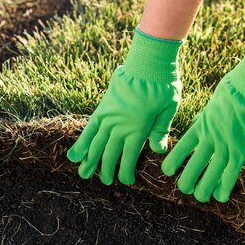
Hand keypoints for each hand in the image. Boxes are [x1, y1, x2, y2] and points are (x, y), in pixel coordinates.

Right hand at [67, 28, 182, 184]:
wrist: (147, 62)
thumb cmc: (163, 85)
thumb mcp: (169, 108)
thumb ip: (161, 130)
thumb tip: (157, 151)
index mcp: (138, 129)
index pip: (129, 158)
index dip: (125, 172)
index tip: (126, 181)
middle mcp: (119, 126)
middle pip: (109, 154)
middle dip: (106, 170)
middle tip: (106, 182)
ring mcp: (108, 117)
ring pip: (95, 144)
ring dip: (90, 161)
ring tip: (84, 174)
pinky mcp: (103, 107)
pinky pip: (89, 128)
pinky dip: (81, 142)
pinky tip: (75, 154)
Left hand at [161, 42, 244, 202]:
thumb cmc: (233, 91)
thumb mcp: (212, 104)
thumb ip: (206, 118)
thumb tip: (202, 122)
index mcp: (201, 126)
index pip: (181, 149)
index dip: (173, 162)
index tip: (167, 172)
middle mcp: (210, 139)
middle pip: (192, 167)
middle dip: (187, 181)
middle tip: (185, 189)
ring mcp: (225, 146)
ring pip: (210, 175)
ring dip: (204, 189)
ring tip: (201, 197)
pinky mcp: (241, 151)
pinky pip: (231, 174)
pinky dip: (225, 187)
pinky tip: (221, 197)